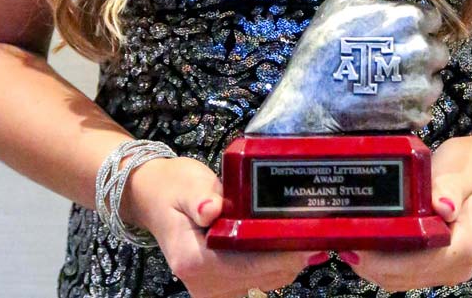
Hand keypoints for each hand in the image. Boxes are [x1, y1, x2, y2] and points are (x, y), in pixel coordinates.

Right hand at [122, 155, 325, 297]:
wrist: (154, 198)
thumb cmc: (172, 188)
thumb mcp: (187, 183)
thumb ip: (201, 197)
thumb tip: (212, 209)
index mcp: (196, 261)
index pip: (250, 265)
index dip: (282, 253)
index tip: (309, 238)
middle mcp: (205, 284)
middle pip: (263, 277)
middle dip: (291, 255)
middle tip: (317, 229)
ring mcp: (213, 289)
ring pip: (266, 281)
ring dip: (286, 260)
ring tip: (306, 233)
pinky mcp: (222, 285)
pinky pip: (258, 279)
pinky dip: (275, 262)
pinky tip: (288, 241)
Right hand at [246, 0, 449, 134]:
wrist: (310, 102)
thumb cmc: (324, 47)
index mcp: (408, 17)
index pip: (431, 20)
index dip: (411, 27)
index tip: (388, 36)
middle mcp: (421, 49)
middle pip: (436, 50)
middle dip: (416, 55)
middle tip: (383, 61)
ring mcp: (420, 84)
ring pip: (434, 79)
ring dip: (416, 82)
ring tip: (383, 82)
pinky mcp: (416, 114)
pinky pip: (426, 107)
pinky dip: (410, 107)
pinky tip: (384, 102)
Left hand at [345, 131, 471, 290]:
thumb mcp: (462, 172)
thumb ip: (449, 188)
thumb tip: (442, 207)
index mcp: (465, 247)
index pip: (419, 264)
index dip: (385, 261)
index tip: (357, 245)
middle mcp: (458, 266)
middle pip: (407, 277)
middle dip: (372, 265)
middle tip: (342, 241)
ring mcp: (449, 267)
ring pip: (403, 278)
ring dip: (375, 266)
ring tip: (348, 242)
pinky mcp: (439, 261)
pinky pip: (407, 270)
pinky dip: (385, 262)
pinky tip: (366, 243)